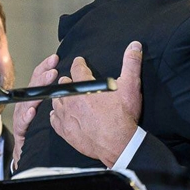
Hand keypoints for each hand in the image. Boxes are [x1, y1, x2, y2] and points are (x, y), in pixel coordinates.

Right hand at [11, 53, 58, 170]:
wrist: (27, 155)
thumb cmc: (41, 132)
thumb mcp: (52, 113)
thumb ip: (60, 100)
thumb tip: (76, 84)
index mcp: (36, 99)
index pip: (40, 79)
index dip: (46, 68)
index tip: (55, 58)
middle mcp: (27, 105)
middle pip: (34, 86)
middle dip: (43, 76)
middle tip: (53, 69)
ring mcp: (22, 117)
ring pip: (28, 101)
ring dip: (38, 90)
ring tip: (47, 81)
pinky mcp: (21, 131)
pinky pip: (22, 123)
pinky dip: (26, 116)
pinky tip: (31, 111)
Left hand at [49, 42, 143, 166]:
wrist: (119, 144)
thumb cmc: (123, 116)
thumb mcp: (131, 86)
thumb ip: (131, 63)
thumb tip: (135, 45)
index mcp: (85, 85)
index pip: (77, 68)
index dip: (79, 64)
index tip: (79, 62)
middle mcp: (72, 98)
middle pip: (64, 84)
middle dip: (69, 81)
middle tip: (74, 82)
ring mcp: (66, 115)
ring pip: (57, 100)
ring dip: (62, 97)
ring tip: (68, 97)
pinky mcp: (65, 130)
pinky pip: (54, 119)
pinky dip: (57, 116)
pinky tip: (61, 115)